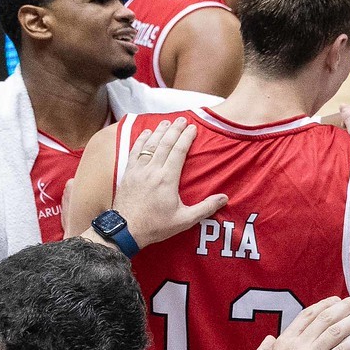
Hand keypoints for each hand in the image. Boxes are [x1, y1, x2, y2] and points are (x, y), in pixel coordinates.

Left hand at [111, 119, 228, 246]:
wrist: (125, 230)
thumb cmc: (155, 226)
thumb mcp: (184, 220)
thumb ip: (205, 208)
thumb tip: (224, 198)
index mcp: (167, 179)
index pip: (178, 151)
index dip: (186, 138)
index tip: (193, 128)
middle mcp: (152, 170)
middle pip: (165, 144)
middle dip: (175, 129)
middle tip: (183, 119)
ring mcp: (138, 170)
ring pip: (150, 145)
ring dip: (159, 132)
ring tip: (167, 122)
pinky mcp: (128, 174)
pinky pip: (134, 151)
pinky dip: (141, 140)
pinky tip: (146, 133)